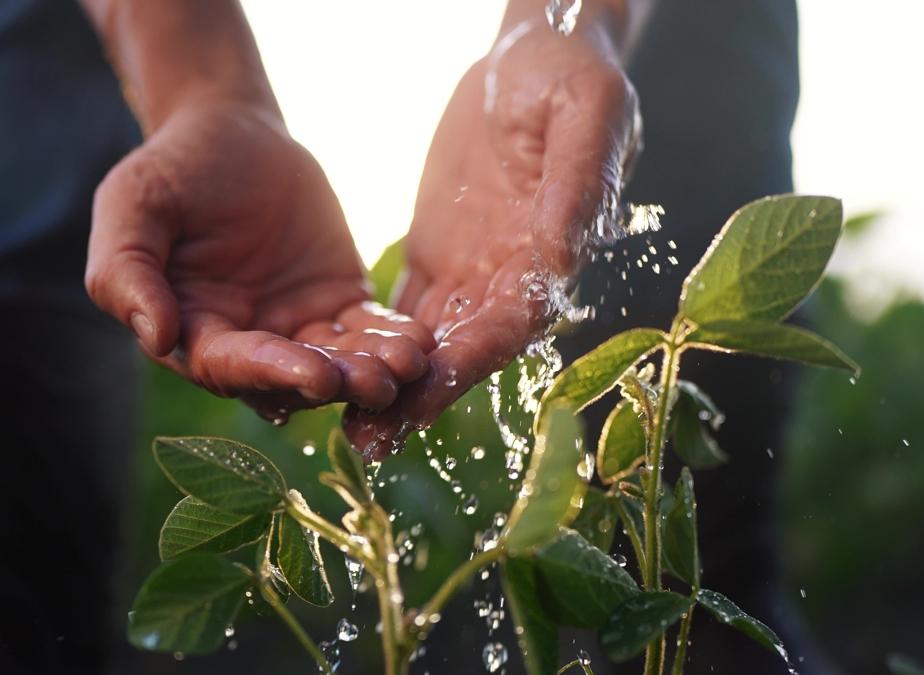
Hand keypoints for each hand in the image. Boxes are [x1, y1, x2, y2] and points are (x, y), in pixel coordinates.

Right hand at [86, 101, 434, 420]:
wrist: (230, 130)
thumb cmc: (169, 170)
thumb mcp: (131, 207)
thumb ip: (127, 271)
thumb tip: (154, 336)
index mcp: (194, 334)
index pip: (232, 366)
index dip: (273, 373)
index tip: (316, 375)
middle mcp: (248, 343)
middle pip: (294, 378)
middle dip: (337, 381)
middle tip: (377, 381)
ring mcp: (298, 326)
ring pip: (338, 361)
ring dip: (372, 369)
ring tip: (408, 365)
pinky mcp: (339, 301)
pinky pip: (368, 328)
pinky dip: (393, 338)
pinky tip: (420, 342)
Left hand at [345, 19, 640, 457]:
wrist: (533, 55)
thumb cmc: (571, 76)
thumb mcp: (586, 115)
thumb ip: (575, 185)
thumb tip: (562, 257)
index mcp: (553, 249)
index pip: (514, 319)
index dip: (474, 357)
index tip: (428, 391)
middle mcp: (514, 276)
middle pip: (466, 349)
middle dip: (421, 395)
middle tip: (373, 441)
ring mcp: (474, 272)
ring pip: (431, 343)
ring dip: (393, 387)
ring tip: (348, 430)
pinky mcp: (438, 258)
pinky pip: (405, 313)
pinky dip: (375, 347)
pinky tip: (338, 376)